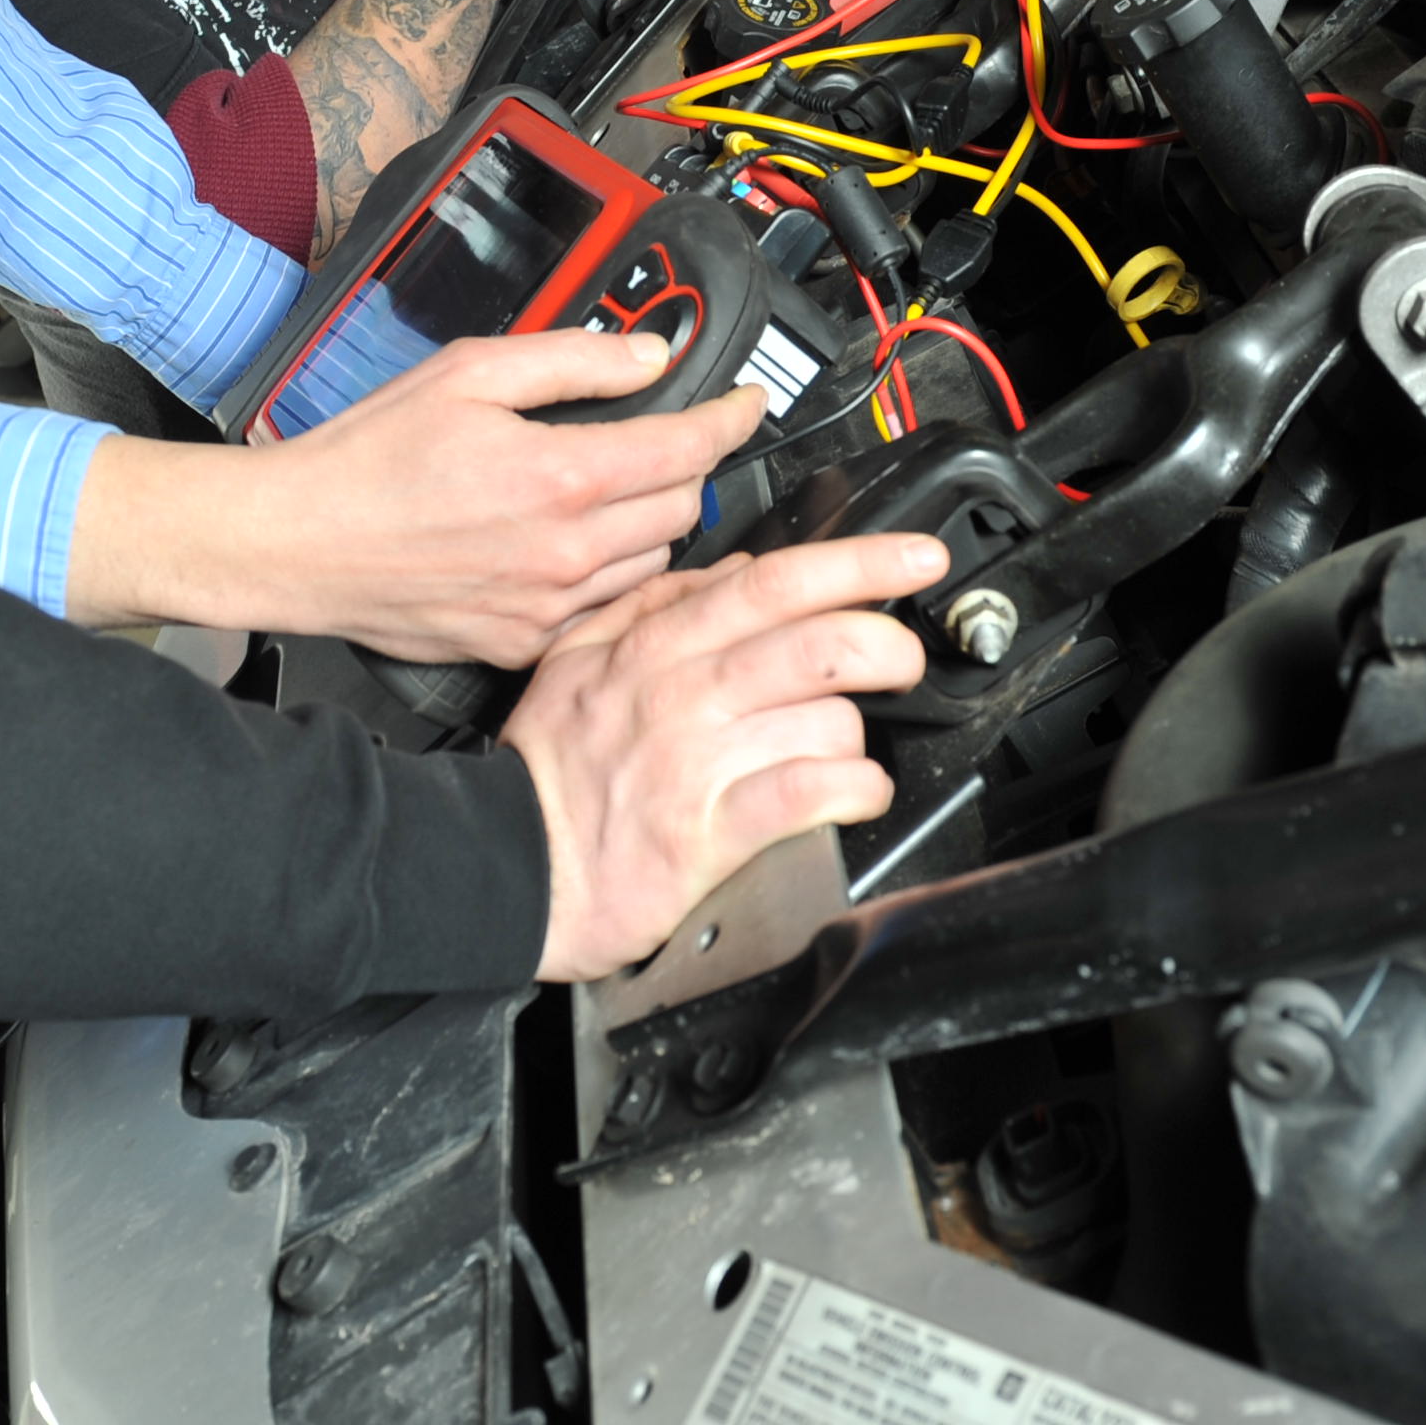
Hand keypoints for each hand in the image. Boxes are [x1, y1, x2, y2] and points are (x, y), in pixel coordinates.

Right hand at [76, 331, 758, 658]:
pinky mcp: (523, 644)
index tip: (748, 404)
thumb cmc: (367, 457)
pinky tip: (568, 547)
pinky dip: (606, 574)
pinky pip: (603, 607)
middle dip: (686, 468)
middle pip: (685, 508)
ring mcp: (548, 608)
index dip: (732, 419)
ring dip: (649, 524)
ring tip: (603, 494)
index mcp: (561, 478)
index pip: (690, 449)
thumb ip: (572, 361)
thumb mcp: (468, 372)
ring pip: (652, 562)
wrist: (297, 544)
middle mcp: (567, 554)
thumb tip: (649, 356)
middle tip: (659, 441)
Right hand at [506, 536, 944, 977]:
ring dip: (858, 734)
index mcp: (658, 645)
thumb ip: (654, 604)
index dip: (861, 562)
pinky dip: (855, 790)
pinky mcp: (712, 832)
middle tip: (901, 659)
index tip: (916, 557)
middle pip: (820, 643)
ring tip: (839, 749)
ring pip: (827, 720)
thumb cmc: (549, 771)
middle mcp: (685, 694)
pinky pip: (812, 794)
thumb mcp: (577, 656)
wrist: (509, 867)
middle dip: (888, 645)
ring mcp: (700, 762)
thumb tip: (734, 571)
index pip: (776, 582)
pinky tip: (854, 793)